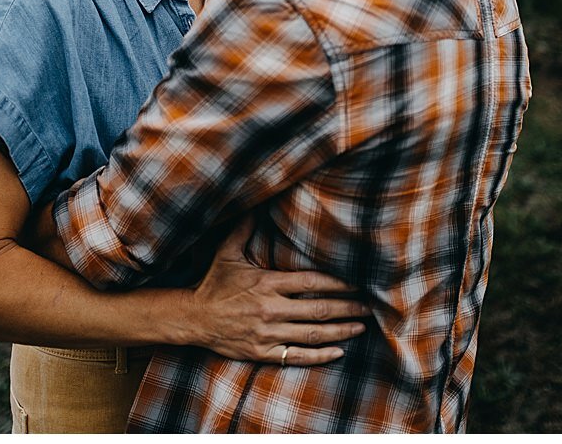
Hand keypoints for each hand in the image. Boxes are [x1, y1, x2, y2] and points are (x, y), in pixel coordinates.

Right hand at [182, 215, 369, 365]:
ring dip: (341, 331)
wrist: (193, 318)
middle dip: (348, 308)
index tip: (356, 284)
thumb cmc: (213, 283)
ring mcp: (268, 334)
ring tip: (360, 327)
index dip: (338, 283)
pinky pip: (298, 356)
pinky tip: (339, 352)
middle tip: (368, 307)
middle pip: (319, 310)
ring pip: (313, 334)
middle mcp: (271, 309)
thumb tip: (254, 204)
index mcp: (267, 283)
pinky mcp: (263, 353)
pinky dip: (320, 355)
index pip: (311, 282)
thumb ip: (243, 229)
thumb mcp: (226, 253)